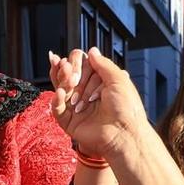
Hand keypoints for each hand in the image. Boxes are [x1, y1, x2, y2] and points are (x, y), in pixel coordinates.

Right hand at [49, 47, 154, 164]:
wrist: (124, 134)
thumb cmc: (126, 109)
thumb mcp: (119, 79)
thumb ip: (103, 64)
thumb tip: (92, 50)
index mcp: (99, 84)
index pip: (81, 67)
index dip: (79, 64)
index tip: (82, 66)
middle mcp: (87, 95)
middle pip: (68, 77)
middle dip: (69, 72)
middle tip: (72, 73)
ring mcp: (77, 108)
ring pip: (61, 90)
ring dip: (61, 81)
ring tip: (67, 77)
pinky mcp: (70, 122)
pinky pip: (57, 109)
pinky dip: (57, 99)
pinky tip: (60, 93)